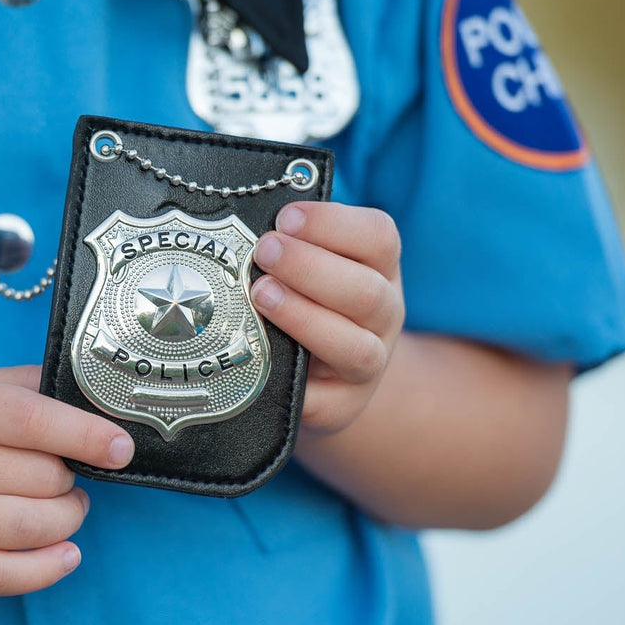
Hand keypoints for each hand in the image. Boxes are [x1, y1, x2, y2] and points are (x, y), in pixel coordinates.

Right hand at [0, 366, 133, 596]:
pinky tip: (65, 553)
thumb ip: (29, 386)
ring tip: (66, 509)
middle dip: (71, 480)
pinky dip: (50, 568)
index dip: (83, 434)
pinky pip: (9, 576)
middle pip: (39, 477)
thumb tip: (98, 393)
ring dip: (67, 520)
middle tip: (68, 476)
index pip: (27, 419)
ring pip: (31, 527)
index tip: (121, 448)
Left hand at [249, 202, 404, 438]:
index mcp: (379, 269)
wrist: (327, 375)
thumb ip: (290, 245)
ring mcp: (370, 365)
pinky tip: (261, 362)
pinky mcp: (342, 407)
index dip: (333, 224)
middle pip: (366, 292)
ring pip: (356, 347)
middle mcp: (384, 316)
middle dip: (310, 268)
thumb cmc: (308, 301)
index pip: (379, 237)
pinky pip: (323, 401)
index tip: (286, 217)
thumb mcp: (311, 265)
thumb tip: (240, 222)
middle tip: (264, 251)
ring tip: (259, 295)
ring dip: (305, 317)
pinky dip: (295, 383)